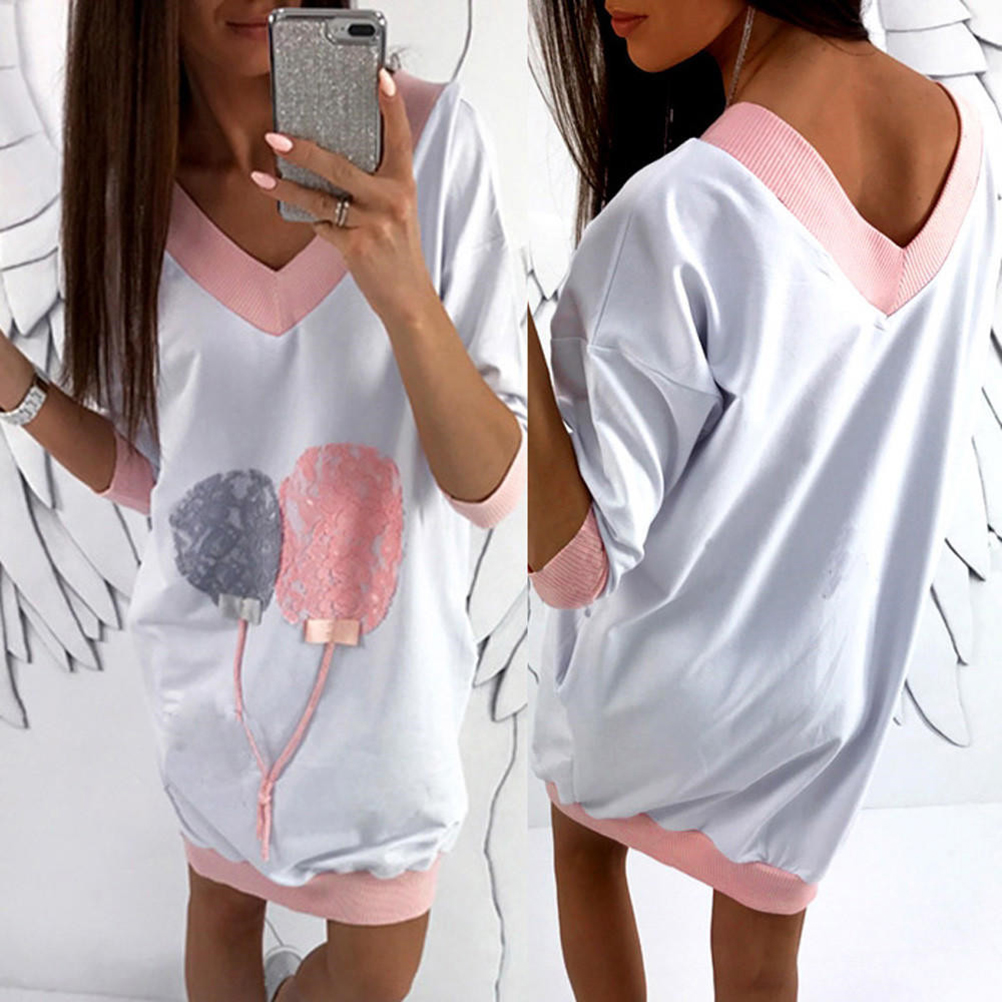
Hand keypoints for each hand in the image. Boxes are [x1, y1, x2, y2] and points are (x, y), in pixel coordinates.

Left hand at [251, 68, 438, 331]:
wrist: (408, 298)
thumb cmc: (398, 251)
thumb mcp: (397, 211)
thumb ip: (374, 185)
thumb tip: (330, 161)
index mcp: (403, 185)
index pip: (400, 137)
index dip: (391, 106)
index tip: (380, 76)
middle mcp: (391, 200)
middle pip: (340, 166)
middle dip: (304, 151)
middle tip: (275, 136)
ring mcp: (373, 224)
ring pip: (320, 199)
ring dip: (286, 189)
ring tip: (260, 178)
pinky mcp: (356, 247)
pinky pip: (321, 227)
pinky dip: (314, 225)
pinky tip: (311, 223)